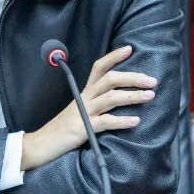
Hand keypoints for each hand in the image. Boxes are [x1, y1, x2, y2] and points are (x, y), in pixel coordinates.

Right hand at [20, 45, 155, 170]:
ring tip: (150, 96)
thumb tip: (116, 101)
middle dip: (132, 77)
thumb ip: (94, 105)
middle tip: (152, 81)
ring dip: (132, 95)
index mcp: (84, 93)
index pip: (98, 68)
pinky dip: (122, 121)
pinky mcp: (83, 129)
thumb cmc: (62, 129)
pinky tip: (135, 121)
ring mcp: (83, 113)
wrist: (40, 144)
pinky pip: (105, 122)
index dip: (113, 57)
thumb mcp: (79, 112)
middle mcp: (84, 99)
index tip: (130, 49)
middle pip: (109, 79)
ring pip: (110, 97)